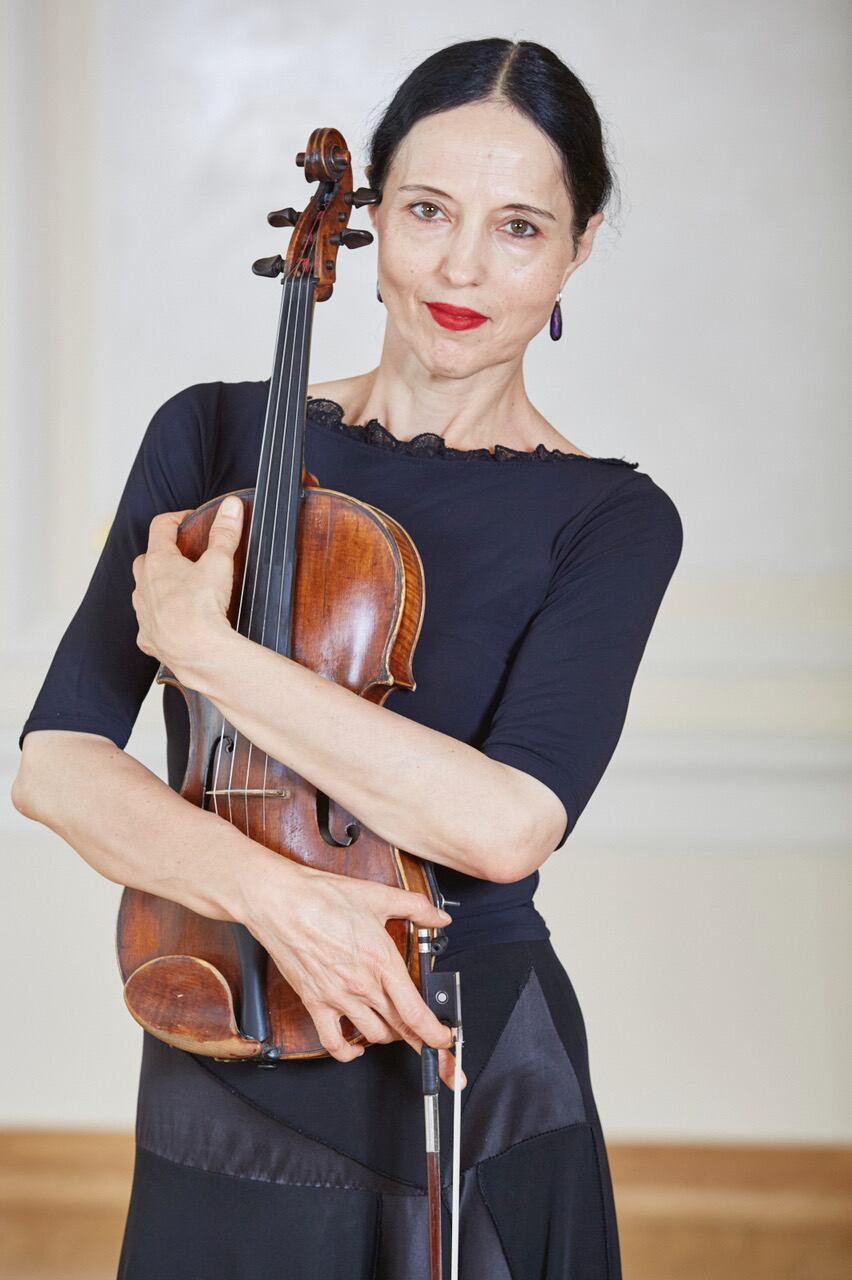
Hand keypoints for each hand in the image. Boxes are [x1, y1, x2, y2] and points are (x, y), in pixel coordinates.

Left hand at [132, 496, 243, 678]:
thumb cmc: (203, 606)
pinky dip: (158, 622)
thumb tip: (231, 506)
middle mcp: (144, 586)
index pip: (160, 527)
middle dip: (162, 554)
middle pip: (146, 560)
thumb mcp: (219, 563)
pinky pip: (148, 626)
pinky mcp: (149, 638)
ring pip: (143, 592)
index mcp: (158, 562)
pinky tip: (172, 625)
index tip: (190, 519)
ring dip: (156, 587)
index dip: (176, 518)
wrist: (196, 652)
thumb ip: (224, 533)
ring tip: (178, 589)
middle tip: (184, 556)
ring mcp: (143, 613)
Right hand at [244, 858, 466, 1090]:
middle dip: (421, 1043)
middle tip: (432, 1048)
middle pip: (400, 1029)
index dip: (435, 1034)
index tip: (445, 1040)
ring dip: (388, 1037)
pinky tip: (356, 1048)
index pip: (416, 1013)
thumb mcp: (379, 896)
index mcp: (382, 962)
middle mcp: (362, 986)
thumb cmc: (323, 897)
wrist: (281, 902)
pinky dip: (347, 1053)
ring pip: (373, 1036)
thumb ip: (416, 907)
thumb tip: (440, 917)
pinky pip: (333, 1042)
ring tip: (395, 1029)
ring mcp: (337, 998)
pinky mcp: (314, 1003)